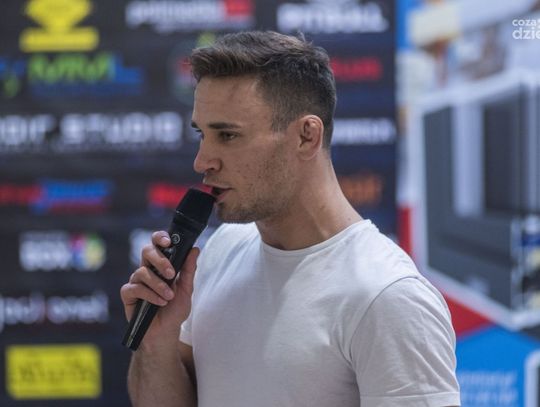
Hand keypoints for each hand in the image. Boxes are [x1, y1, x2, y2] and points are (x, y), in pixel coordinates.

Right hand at [120, 231, 198, 347]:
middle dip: (160, 260)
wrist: (165, 333)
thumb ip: (188, 270)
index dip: (159, 238)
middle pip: (146, 251)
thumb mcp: (186, 290)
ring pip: (142, 272)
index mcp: (160, 265)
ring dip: (158, 285)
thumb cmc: (175, 310)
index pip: (156, 244)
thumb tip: (194, 249)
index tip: (168, 242)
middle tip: (171, 273)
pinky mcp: (128, 294)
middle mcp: (147, 270)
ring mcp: (136, 281)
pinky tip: (159, 302)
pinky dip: (149, 295)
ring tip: (169, 297)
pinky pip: (135, 288)